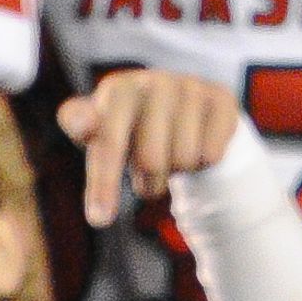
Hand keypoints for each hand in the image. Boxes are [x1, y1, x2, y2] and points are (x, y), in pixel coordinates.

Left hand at [56, 68, 245, 228]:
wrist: (186, 110)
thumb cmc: (133, 130)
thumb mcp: (100, 131)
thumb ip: (80, 124)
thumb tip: (82, 121)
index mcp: (117, 90)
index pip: (108, 141)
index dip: (104, 181)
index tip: (99, 219)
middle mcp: (153, 81)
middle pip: (150, 161)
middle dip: (149, 183)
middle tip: (148, 175)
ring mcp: (189, 87)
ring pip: (183, 159)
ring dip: (176, 172)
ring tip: (172, 158)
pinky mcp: (221, 99)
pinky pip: (210, 153)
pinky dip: (202, 162)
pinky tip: (196, 148)